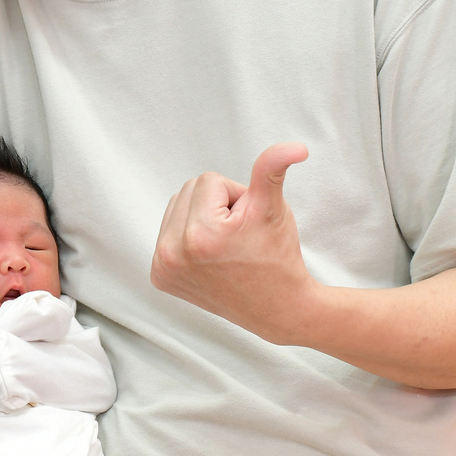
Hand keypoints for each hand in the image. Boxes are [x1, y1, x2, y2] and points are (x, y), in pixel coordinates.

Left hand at [150, 142, 323, 344]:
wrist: (276, 308)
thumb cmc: (277, 257)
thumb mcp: (274, 209)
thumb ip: (272, 170)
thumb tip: (296, 147)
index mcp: (200, 234)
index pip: (209, 180)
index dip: (236, 196)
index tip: (247, 225)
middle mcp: (173, 253)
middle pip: (188, 190)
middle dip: (217, 205)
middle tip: (238, 235)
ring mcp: (163, 267)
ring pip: (177, 207)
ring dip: (201, 217)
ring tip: (225, 245)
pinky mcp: (160, 277)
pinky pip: (168, 232)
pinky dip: (187, 236)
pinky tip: (208, 256)